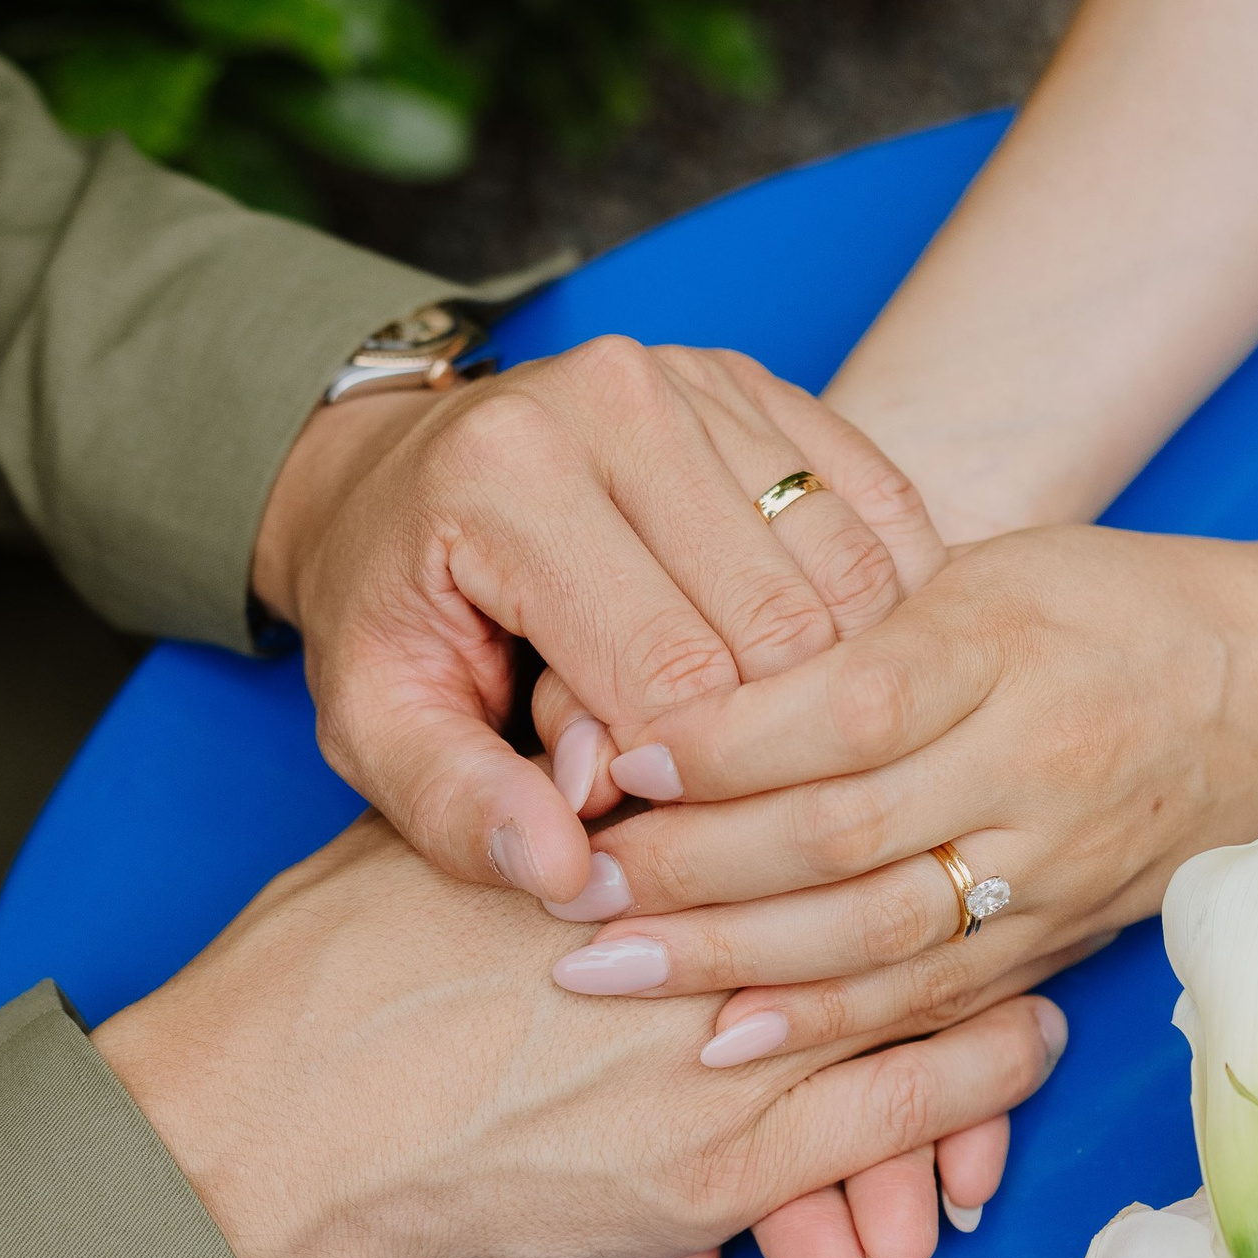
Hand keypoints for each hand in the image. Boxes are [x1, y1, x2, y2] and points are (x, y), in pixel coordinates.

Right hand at [95, 813, 1065, 1257]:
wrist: (278, 1129)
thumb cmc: (326, 977)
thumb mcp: (431, 841)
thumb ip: (529, 795)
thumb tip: (587, 750)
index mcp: (624, 831)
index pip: (793, 764)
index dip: (877, 738)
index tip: (937, 712)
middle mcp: (694, 926)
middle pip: (875, 851)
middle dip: (959, 823)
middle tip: (1040, 785)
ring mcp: (724, 1049)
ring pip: (919, 972)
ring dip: (995, 943)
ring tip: (1058, 908)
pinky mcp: (729, 1168)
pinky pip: (904, 1112)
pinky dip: (983, 1076)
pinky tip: (1032, 1043)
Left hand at [248, 337, 942, 914]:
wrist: (392, 478)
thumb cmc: (391, 612)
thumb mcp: (375, 725)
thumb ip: (456, 806)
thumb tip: (564, 877)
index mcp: (510, 473)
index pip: (671, 673)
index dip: (677, 780)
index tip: (630, 813)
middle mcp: (621, 395)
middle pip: (783, 626)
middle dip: (764, 739)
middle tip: (689, 779)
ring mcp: (705, 379)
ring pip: (854, 578)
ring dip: (832, 685)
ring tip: (749, 730)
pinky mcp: (766, 388)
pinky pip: (882, 520)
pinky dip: (879, 617)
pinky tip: (824, 675)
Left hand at [536, 523, 1257, 1058]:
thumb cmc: (1109, 603)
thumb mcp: (985, 567)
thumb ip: (850, 620)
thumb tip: (681, 676)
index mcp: (1005, 642)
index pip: (845, 706)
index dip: (720, 742)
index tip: (611, 753)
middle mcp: (1037, 762)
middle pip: (842, 835)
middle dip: (688, 870)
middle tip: (570, 885)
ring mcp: (1057, 865)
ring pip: (876, 935)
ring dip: (728, 962)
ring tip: (604, 971)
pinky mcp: (1065, 939)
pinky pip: (933, 998)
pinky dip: (826, 1026)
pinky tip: (725, 1036)